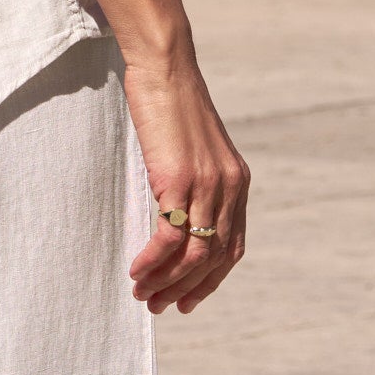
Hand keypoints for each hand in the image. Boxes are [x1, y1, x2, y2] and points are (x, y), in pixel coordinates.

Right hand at [122, 49, 247, 315]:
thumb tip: (175, 210)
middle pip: (215, 258)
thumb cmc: (169, 103)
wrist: (165, 68)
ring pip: (194, 254)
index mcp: (237, 181)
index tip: (188, 301)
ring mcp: (207, 185)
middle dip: (187, 289)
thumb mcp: (191, 148)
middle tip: (159, 306)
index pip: (232, 247)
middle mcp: (230, 187)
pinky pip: (170, 237)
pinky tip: (136, 270)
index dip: (211, 280)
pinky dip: (153, 261)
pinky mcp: (179, 180)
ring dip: (167, 281)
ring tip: (142, 295)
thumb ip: (194, 179)